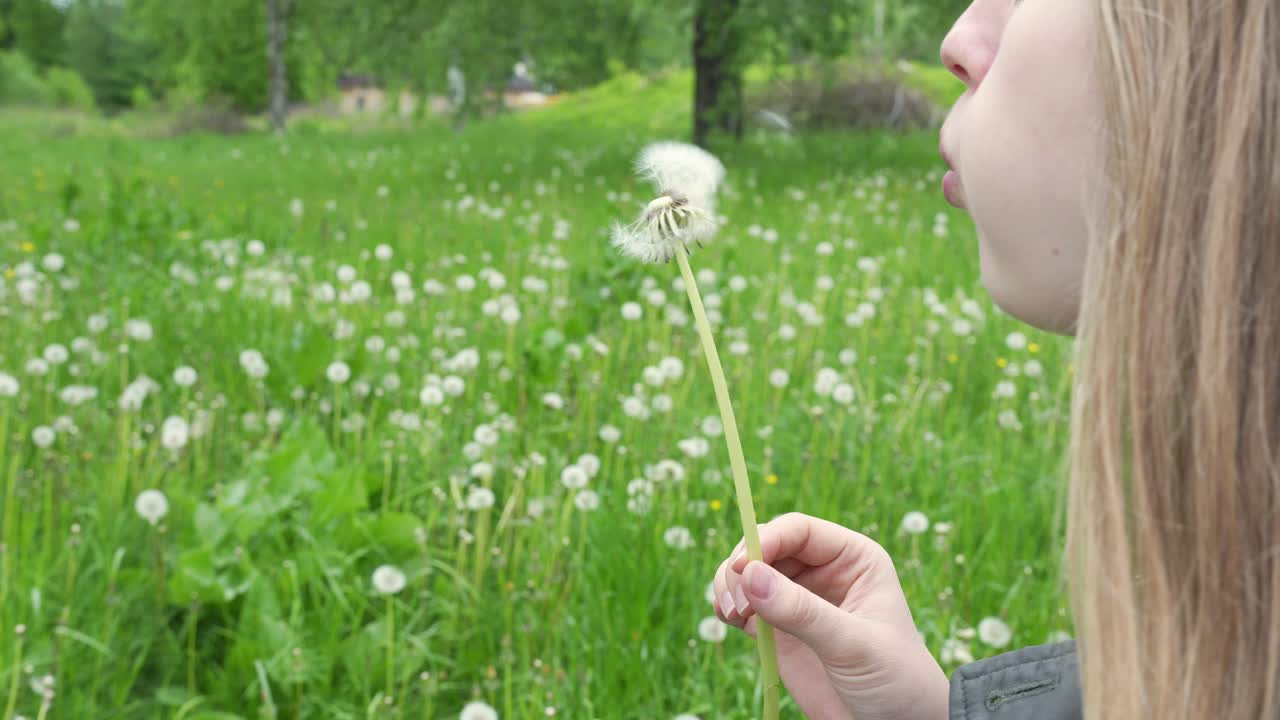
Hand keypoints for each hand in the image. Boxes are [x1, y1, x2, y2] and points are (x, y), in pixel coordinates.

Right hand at [712, 512, 948, 719]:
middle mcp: (823, 571)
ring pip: (750, 573)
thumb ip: (802, 611)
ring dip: (730, 584)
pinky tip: (728, 617)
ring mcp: (798, 599)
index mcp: (853, 559)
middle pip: (767, 546)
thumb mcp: (852, 643)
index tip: (743, 566)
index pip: (800, 531)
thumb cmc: (894, 678)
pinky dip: (729, 605)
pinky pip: (744, 604)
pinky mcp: (779, 628)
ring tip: (732, 613)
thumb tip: (750, 575)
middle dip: (743, 566)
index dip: (767, 539)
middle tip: (737, 602)